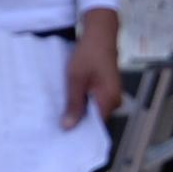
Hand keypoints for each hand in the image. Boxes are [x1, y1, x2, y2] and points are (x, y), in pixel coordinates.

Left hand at [62, 10, 123, 130]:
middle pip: (95, 119)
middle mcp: (114, 100)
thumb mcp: (76, 79)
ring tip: (61, 115)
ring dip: (80, 110)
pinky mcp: (108, 88)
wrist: (100, 33)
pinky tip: (70, 101)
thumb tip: (68, 127)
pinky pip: (95, 100)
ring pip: (94, 109)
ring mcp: (112, 94)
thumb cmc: (88, 54)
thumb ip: (73, 104)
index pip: (95, 126)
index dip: (79, 131)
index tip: (64, 138)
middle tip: (58, 127)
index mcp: (109, 100)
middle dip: (78, 122)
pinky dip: (84, 101)